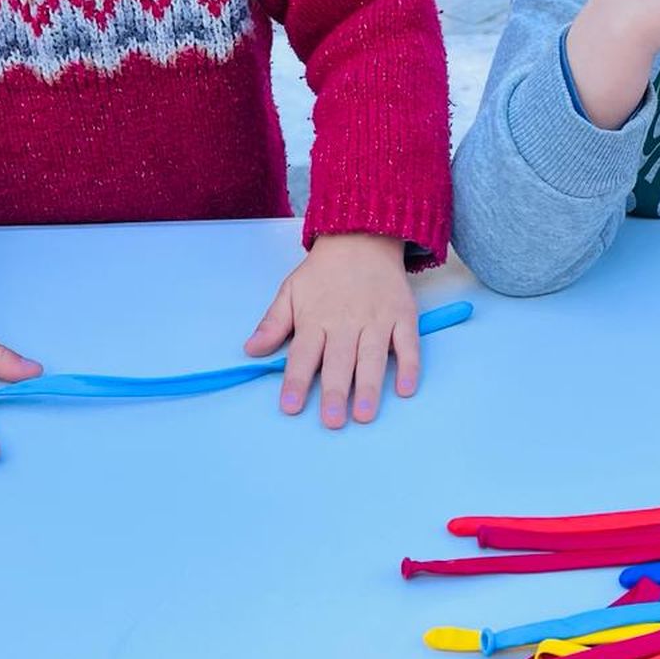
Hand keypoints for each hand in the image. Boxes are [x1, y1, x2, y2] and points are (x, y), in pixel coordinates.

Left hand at [242, 234, 417, 428]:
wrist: (362, 237)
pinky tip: (405, 389)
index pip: (303, 355)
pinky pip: (408, 344)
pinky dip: (408, 366)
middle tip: (332, 421)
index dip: (296, 382)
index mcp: (315, 318)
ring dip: (370, 387)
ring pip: (373, 357)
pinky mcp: (403, 315)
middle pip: (339, 361)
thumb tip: (250, 350)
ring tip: (365, 415)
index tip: (291, 407)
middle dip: (335, 392)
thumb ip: (273, 324)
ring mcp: (377, 319)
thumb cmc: (323, 273)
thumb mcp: (291, 292)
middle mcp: (346, 321)